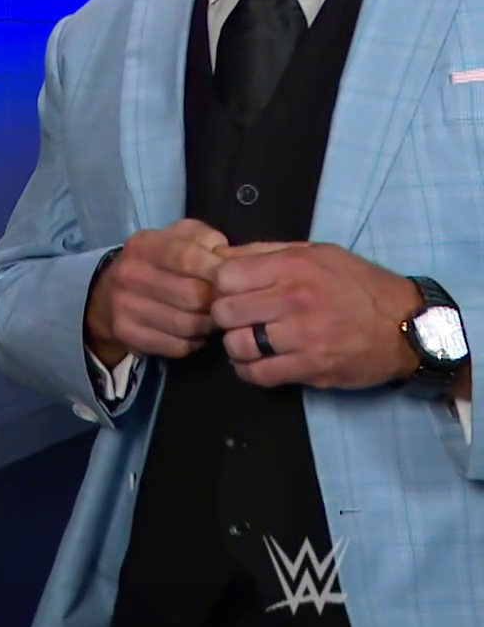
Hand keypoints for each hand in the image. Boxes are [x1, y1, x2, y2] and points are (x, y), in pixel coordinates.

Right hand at [86, 218, 228, 361]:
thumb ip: (206, 239)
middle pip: (192, 296)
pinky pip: (176, 345)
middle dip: (217, 302)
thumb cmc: (159, 261)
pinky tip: (195, 333)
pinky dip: (193, 343)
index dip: (218, 271)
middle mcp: (129, 274)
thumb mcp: (179, 238)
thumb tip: (231, 258)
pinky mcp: (127, 333)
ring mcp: (124, 305)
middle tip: (228, 304)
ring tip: (214, 319)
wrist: (108, 293)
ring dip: (208, 326)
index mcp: (144, 245)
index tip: (234, 279)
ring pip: (186, 325)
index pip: (189, 258)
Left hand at [209, 242, 420, 388]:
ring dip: (236, 345)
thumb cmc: (359, 285)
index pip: (225, 276)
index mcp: (294, 266)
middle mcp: (295, 299)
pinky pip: (258, 374)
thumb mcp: (317, 253)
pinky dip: (249, 370)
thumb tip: (220, 256)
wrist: (407, 326)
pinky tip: (258, 362)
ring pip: (236, 345)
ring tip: (249, 340)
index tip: (230, 292)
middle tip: (238, 318)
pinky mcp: (311, 367)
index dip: (221, 285)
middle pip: (224, 311)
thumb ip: (266, 252)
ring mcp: (303, 336)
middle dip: (225, 316)